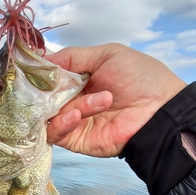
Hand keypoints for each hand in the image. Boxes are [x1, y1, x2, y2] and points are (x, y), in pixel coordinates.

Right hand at [47, 43, 186, 156]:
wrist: (159, 110)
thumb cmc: (139, 78)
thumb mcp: (106, 55)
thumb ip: (73, 56)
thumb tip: (42, 60)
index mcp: (79, 79)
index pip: (49, 78)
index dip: (41, 74)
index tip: (36, 70)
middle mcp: (72, 99)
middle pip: (44, 97)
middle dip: (48, 91)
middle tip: (57, 86)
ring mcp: (73, 121)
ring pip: (49, 114)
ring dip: (68, 105)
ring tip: (100, 100)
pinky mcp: (76, 140)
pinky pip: (55, 134)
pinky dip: (61, 123)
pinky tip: (76, 115)